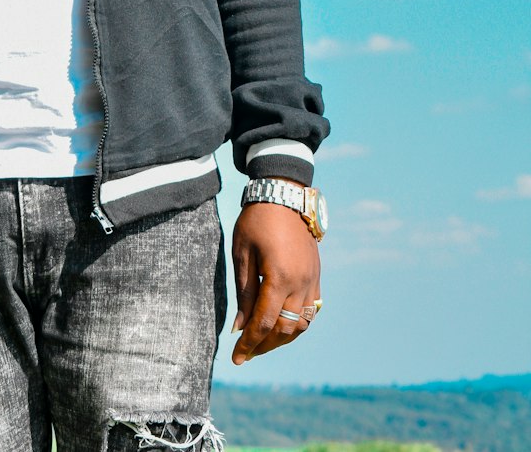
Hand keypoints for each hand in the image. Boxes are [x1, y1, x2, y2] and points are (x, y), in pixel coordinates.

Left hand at [231, 201, 320, 365]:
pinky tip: (281, 327)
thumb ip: (244, 293)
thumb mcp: (242, 253)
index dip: (249, 343)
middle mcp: (301, 283)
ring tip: (261, 344)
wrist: (284, 195)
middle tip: (245, 354)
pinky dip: (296, 324)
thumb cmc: (256, 221)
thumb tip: (239, 327)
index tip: (236, 357)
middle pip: (285, 329)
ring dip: (281, 339)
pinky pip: (311, 311)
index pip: (264, 322)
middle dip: (264, 346)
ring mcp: (312, 280)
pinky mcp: (316, 276)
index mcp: (280, 277)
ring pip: (301, 325)